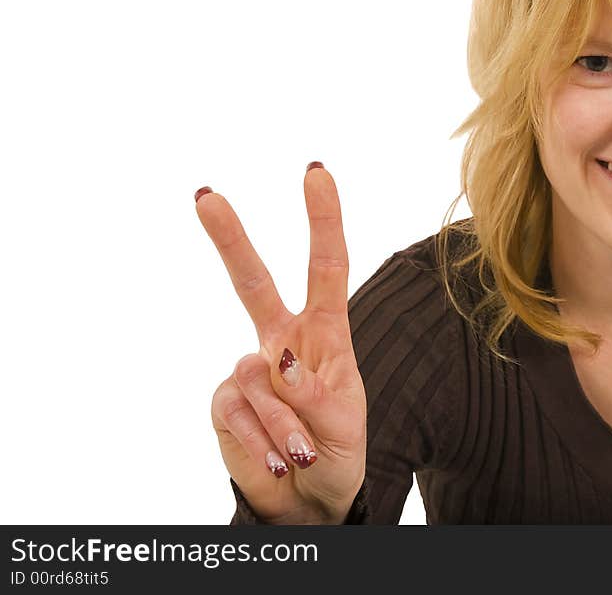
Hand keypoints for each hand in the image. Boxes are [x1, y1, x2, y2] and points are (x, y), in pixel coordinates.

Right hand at [196, 165, 365, 523]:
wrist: (308, 500)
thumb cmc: (337, 450)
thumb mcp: (346, 422)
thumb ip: (315, 392)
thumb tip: (276, 360)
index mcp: (323, 335)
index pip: (325, 270)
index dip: (322, 221)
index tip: (316, 172)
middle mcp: (281, 343)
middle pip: (252, 284)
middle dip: (230, 240)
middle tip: (204, 196)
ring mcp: (249, 372)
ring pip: (259, 379)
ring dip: (285, 424)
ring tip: (302, 454)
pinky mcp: (225, 402)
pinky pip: (238, 411)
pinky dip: (263, 440)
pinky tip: (278, 459)